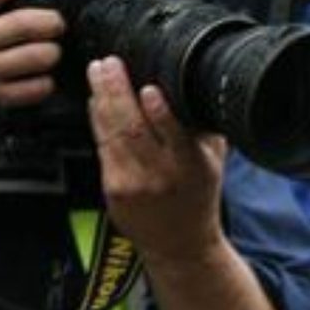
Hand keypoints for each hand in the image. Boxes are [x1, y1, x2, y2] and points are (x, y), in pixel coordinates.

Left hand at [87, 56, 226, 263]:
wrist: (180, 246)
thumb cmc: (198, 196)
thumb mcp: (214, 160)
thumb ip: (203, 124)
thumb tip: (190, 81)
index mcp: (193, 167)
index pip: (176, 137)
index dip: (161, 112)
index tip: (150, 88)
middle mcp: (162, 176)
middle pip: (134, 128)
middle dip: (118, 91)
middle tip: (109, 63)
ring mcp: (133, 184)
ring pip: (112, 134)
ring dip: (101, 98)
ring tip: (97, 71)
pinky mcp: (112, 189)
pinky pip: (102, 146)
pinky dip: (97, 119)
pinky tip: (95, 100)